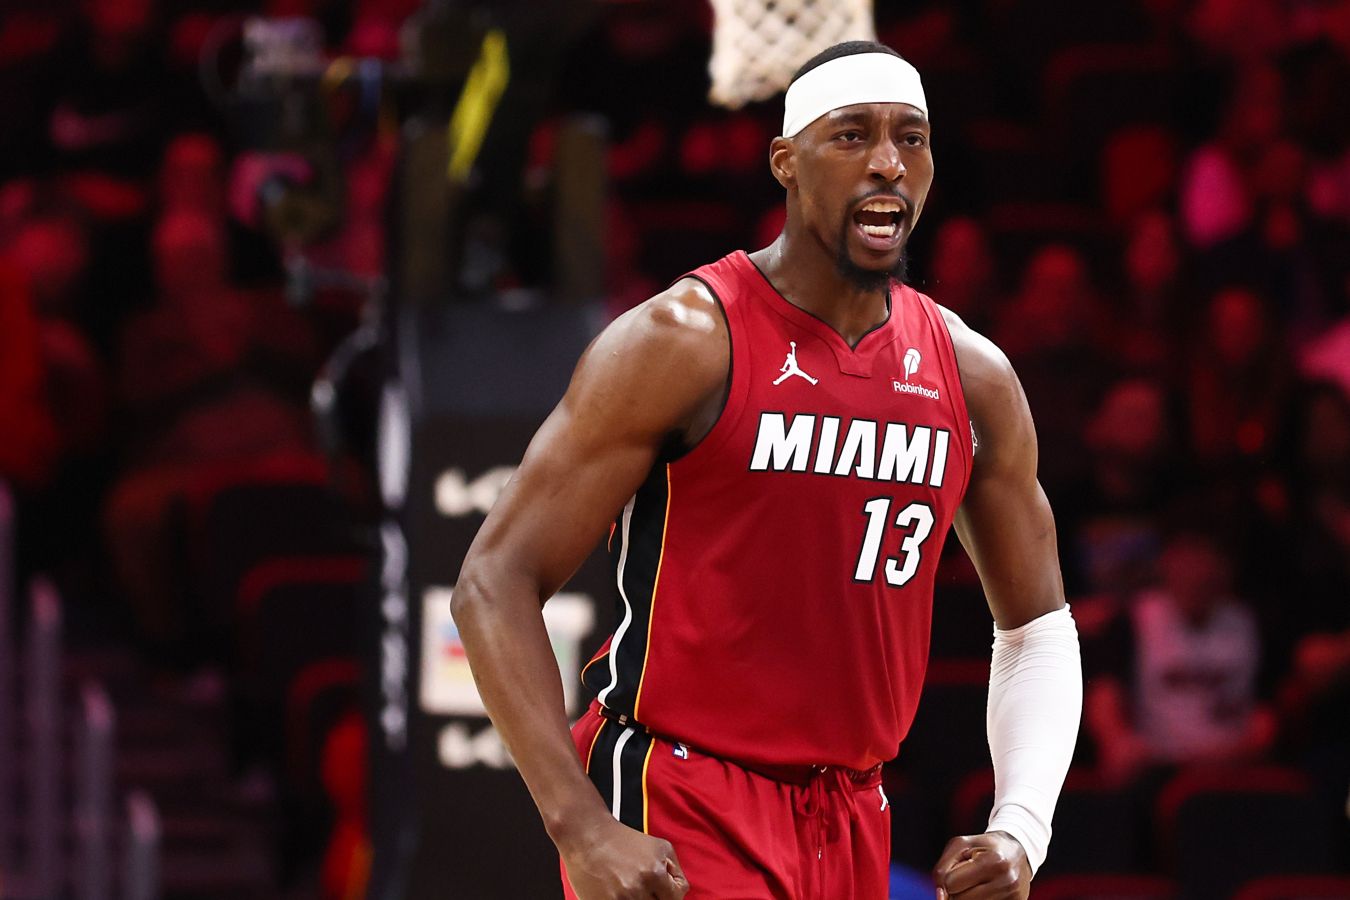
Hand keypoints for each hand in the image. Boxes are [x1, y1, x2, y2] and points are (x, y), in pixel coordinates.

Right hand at [560, 814, 689, 899]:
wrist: (588, 837)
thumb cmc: (621, 840)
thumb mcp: (659, 846)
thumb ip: (674, 869)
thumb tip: (678, 889)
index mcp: (655, 873)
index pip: (677, 897)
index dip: (671, 893)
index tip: (662, 889)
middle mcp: (638, 888)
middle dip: (654, 897)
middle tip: (645, 887)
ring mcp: (620, 899)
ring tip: (630, 888)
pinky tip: (618, 892)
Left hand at [932, 831, 1029, 898]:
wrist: (1018, 852)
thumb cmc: (984, 847)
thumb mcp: (960, 846)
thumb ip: (942, 869)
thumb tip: (940, 895)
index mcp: (994, 861)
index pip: (951, 883)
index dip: (949, 877)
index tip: (961, 867)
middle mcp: (1007, 881)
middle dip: (958, 890)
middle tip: (970, 877)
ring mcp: (1014, 896)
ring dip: (968, 897)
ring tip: (979, 883)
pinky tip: (988, 891)